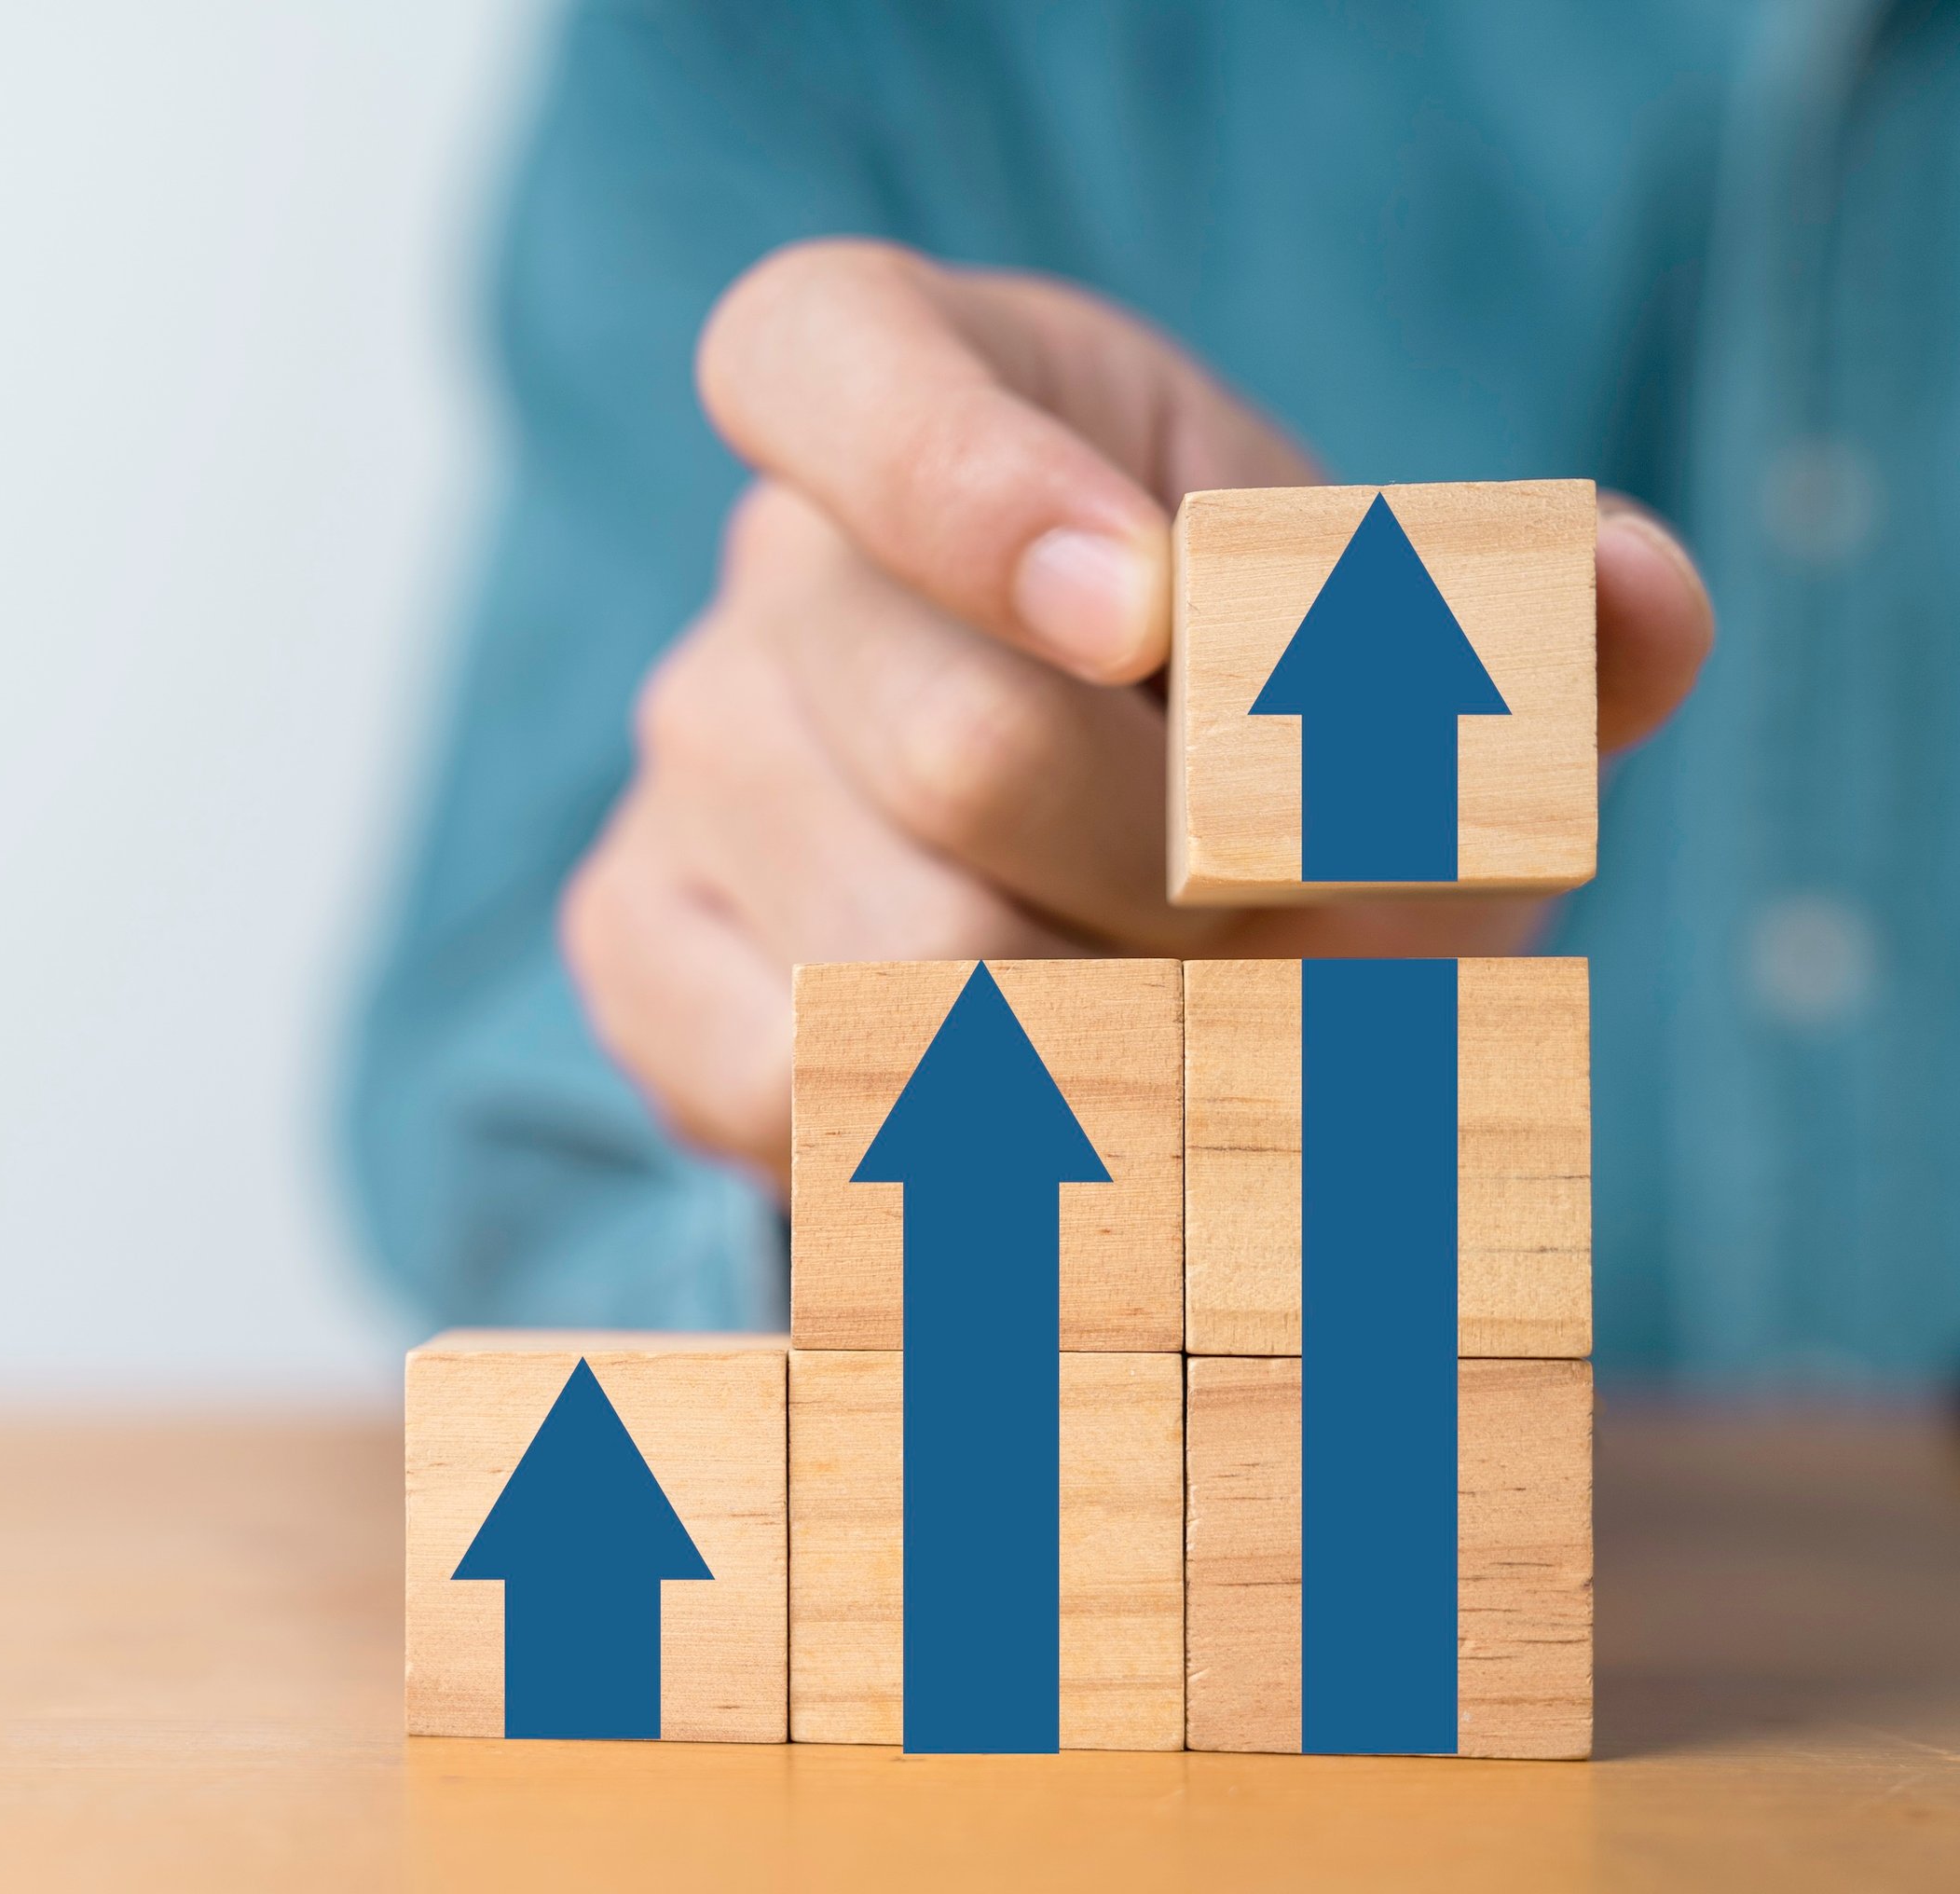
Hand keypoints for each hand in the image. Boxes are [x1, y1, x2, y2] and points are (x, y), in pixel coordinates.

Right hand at [560, 239, 1716, 1187]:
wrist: (1134, 917)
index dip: (969, 485)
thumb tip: (1641, 603)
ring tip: (1199, 1032)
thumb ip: (1538, 641)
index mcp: (934, 381)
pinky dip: (984, 1148)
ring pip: (913, 969)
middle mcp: (774, 562)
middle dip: (1202, 899)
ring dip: (1131, 1055)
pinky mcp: (635, 943)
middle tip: (1294, 932)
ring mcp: (689, 753)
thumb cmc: (1284, 753)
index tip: (1141, 606)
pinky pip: (795, 1092)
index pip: (831, 362)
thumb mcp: (1417, 678)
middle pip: (972, 753)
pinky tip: (1065, 1109)